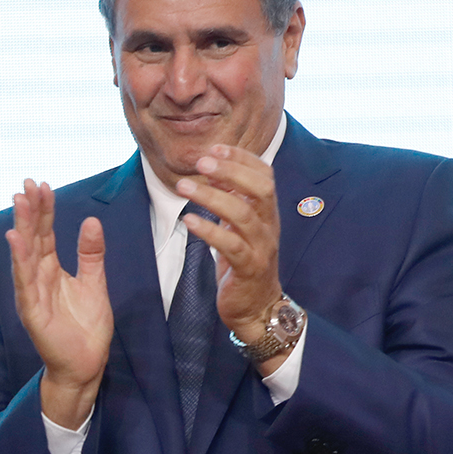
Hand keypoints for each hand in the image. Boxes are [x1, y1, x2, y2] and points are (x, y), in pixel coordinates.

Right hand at [7, 180, 110, 429]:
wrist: (86, 364)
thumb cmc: (86, 328)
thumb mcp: (94, 283)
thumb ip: (91, 254)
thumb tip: (91, 221)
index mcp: (50, 271)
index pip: (44, 234)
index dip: (44, 210)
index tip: (42, 185)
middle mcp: (37, 279)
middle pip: (32, 239)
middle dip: (29, 211)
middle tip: (27, 184)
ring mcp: (32, 295)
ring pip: (25, 255)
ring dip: (22, 228)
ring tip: (20, 203)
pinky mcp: (32, 312)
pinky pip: (25, 282)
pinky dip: (20, 261)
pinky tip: (17, 240)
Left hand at [176, 145, 286, 373]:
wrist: (256, 306)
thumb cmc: (244, 262)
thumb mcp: (238, 227)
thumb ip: (231, 201)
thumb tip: (212, 172)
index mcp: (267, 212)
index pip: (265, 175)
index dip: (243, 159)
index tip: (216, 147)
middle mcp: (269, 225)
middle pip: (260, 189)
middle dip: (231, 171)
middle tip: (200, 161)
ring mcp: (262, 247)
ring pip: (243, 215)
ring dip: (211, 197)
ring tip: (183, 186)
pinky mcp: (249, 268)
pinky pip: (230, 246)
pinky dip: (209, 230)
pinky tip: (188, 220)